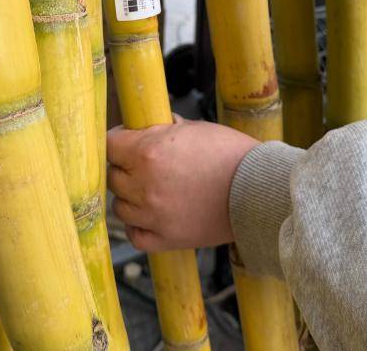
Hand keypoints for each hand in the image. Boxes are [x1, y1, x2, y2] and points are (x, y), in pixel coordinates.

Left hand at [107, 116, 258, 251]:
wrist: (258, 190)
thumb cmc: (230, 154)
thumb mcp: (193, 129)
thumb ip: (163, 130)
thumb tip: (146, 127)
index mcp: (147, 152)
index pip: (109, 145)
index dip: (117, 140)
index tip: (124, 140)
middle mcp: (144, 185)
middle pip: (112, 176)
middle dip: (124, 167)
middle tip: (140, 164)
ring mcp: (153, 215)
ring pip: (120, 206)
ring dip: (130, 197)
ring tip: (148, 190)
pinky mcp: (166, 239)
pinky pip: (135, 235)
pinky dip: (138, 226)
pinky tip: (149, 216)